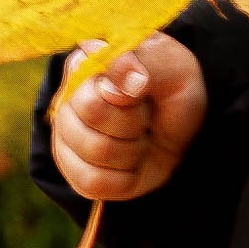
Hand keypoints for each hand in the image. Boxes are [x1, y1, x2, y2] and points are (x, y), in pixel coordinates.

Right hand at [48, 32, 208, 200]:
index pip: (93, 92)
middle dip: (133, 122)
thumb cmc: (172, 90)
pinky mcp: (74, 172)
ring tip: (139, 137)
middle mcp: (66, 99)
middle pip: (93, 118)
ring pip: (95, 152)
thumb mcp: (172, 67)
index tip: (144, 90)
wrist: (183, 130)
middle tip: (145, 115)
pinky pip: (94, 183)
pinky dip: (125, 178)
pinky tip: (131, 163)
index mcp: (84, 65)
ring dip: (132, 150)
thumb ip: (146, 64)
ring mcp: (65, 138)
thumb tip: (121, 84)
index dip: (128, 99)